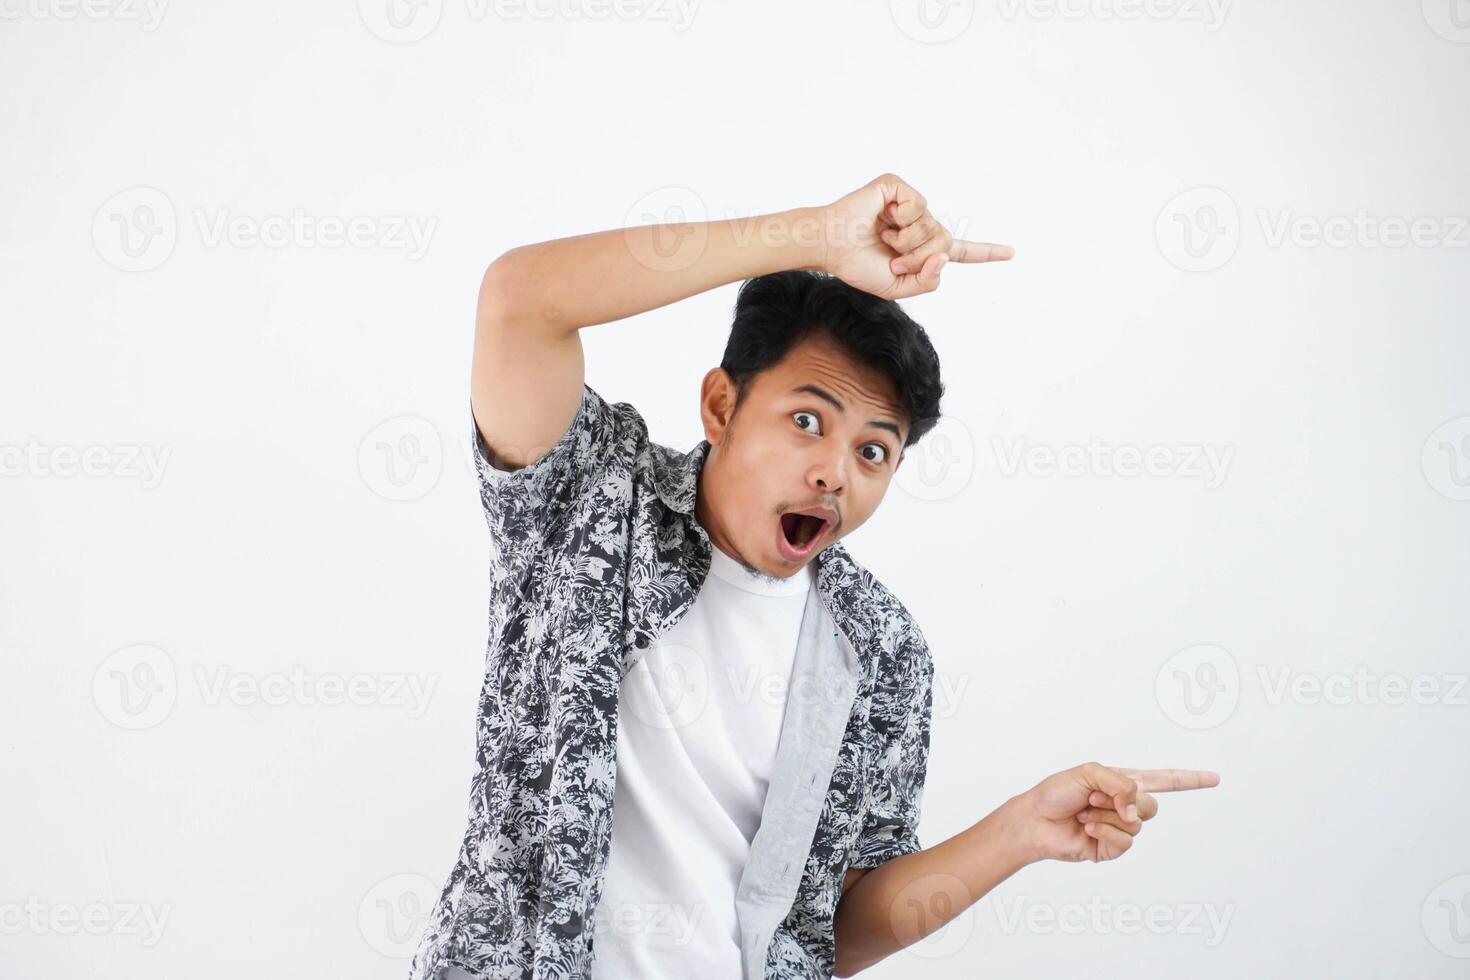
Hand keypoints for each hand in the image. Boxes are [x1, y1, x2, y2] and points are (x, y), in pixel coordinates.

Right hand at [815, 172, 1012, 300]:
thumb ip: (927, 281)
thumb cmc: (857, 266)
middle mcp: (920, 224)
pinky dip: (900, 218)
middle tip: (891, 259)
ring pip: (931, 227)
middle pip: (944, 244)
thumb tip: (944, 255)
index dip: (984, 253)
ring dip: (906, 242)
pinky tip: (882, 216)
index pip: (959, 252)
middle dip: (918, 258)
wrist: (831, 247)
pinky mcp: (898, 188)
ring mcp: (910, 204)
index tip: (1011, 252)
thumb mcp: (898, 288)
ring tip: (883, 238)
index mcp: (921, 249)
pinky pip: (917, 205)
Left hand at [1011, 762, 1220, 862]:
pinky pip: (1124, 842)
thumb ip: (1120, 784)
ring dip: (1107, 816)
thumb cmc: (1056, 792)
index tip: (1214, 778)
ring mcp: (1120, 828)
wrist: (1035, 820)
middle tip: (1093, 799)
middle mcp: (1125, 806)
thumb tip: (1135, 810)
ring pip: (1137, 825)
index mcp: (1123, 783)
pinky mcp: (1111, 848)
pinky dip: (1104, 831)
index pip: (1163, 780)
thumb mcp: (1089, 773)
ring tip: (1085, 813)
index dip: (1189, 779)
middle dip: (1123, 801)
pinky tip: (1087, 829)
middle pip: (1151, 806)